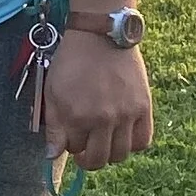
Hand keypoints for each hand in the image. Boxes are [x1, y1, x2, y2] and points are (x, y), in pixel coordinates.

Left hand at [40, 36, 152, 175]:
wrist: (101, 35)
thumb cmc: (73, 61)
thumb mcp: (52, 91)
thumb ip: (53, 126)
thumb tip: (52, 155)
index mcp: (77, 116)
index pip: (73, 149)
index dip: (70, 144)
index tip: (72, 136)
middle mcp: (103, 120)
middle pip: (98, 160)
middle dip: (89, 159)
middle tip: (87, 150)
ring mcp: (125, 115)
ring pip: (120, 155)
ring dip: (110, 153)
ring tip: (105, 141)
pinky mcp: (143, 107)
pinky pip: (143, 141)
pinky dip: (133, 144)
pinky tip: (124, 135)